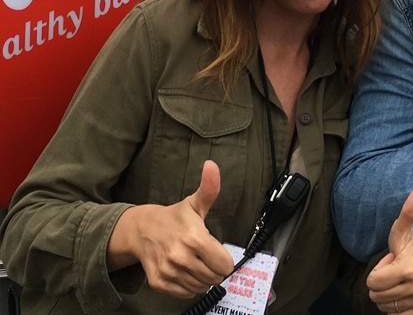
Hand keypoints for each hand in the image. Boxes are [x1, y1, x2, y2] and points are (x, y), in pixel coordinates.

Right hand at [106, 160, 233, 297]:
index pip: (224, 264)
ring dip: (203, 278)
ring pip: (200, 286)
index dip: (225, 260)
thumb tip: (212, 165)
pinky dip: (189, 286)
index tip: (217, 252)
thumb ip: (209, 188)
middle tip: (206, 257)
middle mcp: (180, 256)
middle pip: (214, 277)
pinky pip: (185, 293)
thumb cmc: (174, 217)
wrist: (142, 230)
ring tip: (195, 262)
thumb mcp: (195, 203)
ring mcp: (168, 271)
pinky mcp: (159, 282)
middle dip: (215, 269)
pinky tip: (185, 271)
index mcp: (194, 237)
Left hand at [367, 187, 412, 313]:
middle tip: (395, 272)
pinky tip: (403, 296)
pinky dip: (396, 309)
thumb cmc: (409, 248)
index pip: (372, 281)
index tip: (391, 261)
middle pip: (375, 295)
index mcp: (411, 269)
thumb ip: (407, 213)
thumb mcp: (402, 232)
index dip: (378, 269)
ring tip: (399, 282)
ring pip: (383, 307)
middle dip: (381, 283)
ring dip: (387, 295)